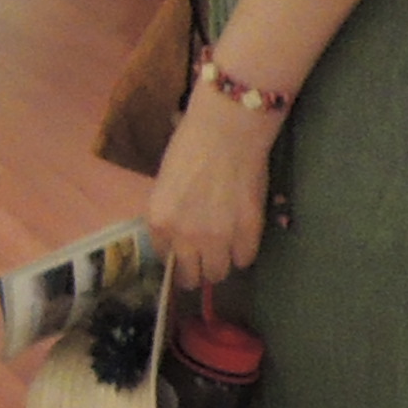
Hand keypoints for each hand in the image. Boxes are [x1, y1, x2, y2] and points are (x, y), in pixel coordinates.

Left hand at [147, 86, 281, 283]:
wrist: (227, 131)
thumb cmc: (190, 147)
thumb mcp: (165, 185)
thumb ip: (169, 215)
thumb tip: (177, 235)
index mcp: (159, 222)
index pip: (165, 259)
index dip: (176, 257)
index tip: (183, 253)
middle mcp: (185, 237)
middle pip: (192, 276)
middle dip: (196, 270)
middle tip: (204, 259)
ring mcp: (218, 238)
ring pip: (219, 273)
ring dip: (220, 263)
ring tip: (224, 248)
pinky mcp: (248, 232)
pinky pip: (245, 259)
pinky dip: (243, 251)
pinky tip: (242, 236)